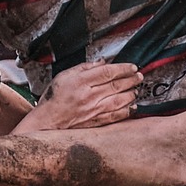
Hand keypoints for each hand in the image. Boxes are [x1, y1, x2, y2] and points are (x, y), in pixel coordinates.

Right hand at [26, 61, 142, 130]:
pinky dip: (126, 111)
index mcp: (81, 82)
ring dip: (131, 94)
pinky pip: (115, 116)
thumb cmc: (54, 98)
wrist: (47, 121)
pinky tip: (132, 106)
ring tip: (136, 89)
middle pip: (116, 85)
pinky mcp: (95, 122)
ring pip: (119, 100)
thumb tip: (102, 62)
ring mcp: (93, 110)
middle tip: (139, 76)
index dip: (123, 69)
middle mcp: (89, 96)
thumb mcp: (64, 76)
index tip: (132, 67)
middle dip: (131, 80)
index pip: (107, 72)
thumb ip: (84, 68)